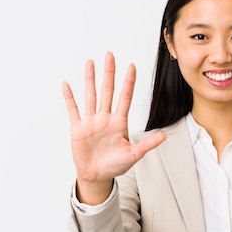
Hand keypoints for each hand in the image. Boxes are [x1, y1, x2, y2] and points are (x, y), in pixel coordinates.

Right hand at [62, 52, 165, 203]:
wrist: (97, 176)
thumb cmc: (115, 165)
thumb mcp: (133, 155)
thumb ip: (147, 144)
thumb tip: (165, 135)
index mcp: (119, 122)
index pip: (125, 97)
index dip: (128, 82)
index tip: (131, 66)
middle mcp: (105, 118)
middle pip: (108, 90)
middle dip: (109, 73)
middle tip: (110, 55)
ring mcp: (91, 121)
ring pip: (91, 95)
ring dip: (90, 79)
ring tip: (90, 62)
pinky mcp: (78, 128)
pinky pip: (73, 110)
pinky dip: (69, 98)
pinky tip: (67, 85)